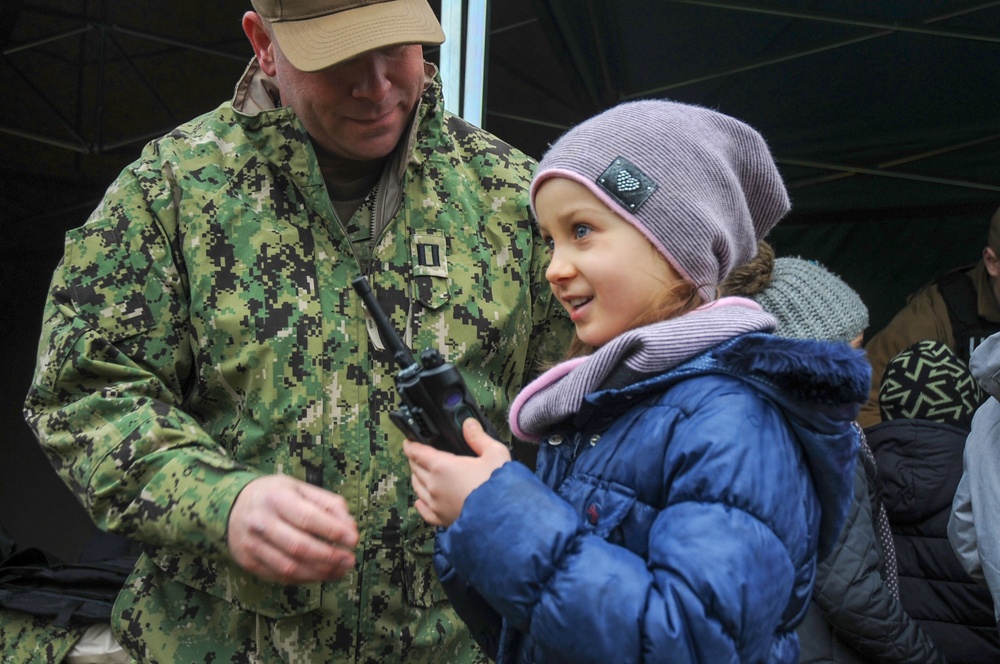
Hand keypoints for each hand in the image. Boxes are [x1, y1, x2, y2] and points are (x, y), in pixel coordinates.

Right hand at [227, 475, 358, 583]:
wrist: (231, 506)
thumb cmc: (276, 496)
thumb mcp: (300, 488)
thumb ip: (329, 504)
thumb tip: (350, 527)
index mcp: (276, 497)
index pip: (307, 517)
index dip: (333, 531)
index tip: (353, 539)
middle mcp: (260, 521)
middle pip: (298, 546)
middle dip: (329, 556)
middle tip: (350, 559)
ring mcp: (251, 544)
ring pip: (289, 567)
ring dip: (320, 572)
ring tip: (340, 570)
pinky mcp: (248, 562)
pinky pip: (280, 576)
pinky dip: (305, 579)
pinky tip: (321, 574)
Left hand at [404, 418, 511, 526]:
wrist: (504, 519)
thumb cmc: (499, 485)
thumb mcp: (495, 454)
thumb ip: (478, 437)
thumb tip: (467, 423)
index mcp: (442, 466)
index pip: (418, 453)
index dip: (411, 446)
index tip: (408, 442)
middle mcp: (433, 486)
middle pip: (416, 469)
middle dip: (415, 460)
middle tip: (418, 454)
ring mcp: (436, 505)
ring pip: (418, 488)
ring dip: (417, 478)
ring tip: (420, 473)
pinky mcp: (442, 521)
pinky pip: (424, 511)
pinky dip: (420, 503)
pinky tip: (421, 501)